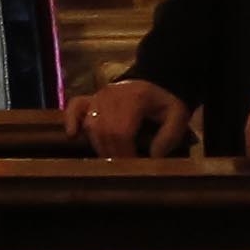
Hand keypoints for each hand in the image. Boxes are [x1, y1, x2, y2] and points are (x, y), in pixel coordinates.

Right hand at [73, 77, 194, 158]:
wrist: (155, 80)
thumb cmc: (165, 101)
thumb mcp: (178, 115)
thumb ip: (169, 135)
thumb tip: (153, 156)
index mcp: (134, 98)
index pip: (121, 131)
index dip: (124, 153)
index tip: (132, 168)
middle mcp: (112, 95)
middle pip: (104, 131)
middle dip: (112, 153)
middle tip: (122, 169)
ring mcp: (99, 95)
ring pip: (91, 125)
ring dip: (99, 146)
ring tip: (110, 160)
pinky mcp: (92, 97)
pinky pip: (76, 106)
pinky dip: (71, 119)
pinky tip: (72, 134)